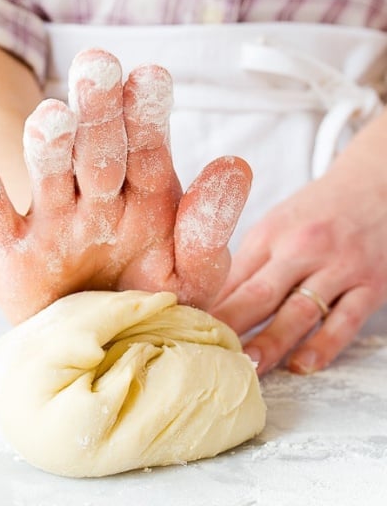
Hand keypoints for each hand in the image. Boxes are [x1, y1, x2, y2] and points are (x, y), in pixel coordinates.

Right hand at [0, 49, 251, 322]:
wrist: (97, 348)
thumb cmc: (151, 300)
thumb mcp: (193, 272)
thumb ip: (209, 226)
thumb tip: (237, 163)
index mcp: (146, 191)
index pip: (147, 144)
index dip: (147, 110)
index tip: (151, 76)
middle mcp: (98, 194)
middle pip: (97, 145)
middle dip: (98, 108)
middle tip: (97, 65)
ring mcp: (53, 219)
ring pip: (49, 172)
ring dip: (49, 144)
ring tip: (51, 118)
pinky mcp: (13, 250)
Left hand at [212, 110, 386, 374]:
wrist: (374, 188)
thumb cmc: (316, 213)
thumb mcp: (278, 225)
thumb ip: (251, 263)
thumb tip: (213, 304)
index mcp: (271, 233)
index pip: (233, 276)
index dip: (210, 306)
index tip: (187, 331)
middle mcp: (302, 248)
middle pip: (260, 293)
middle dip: (233, 326)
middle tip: (210, 355)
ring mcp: (338, 267)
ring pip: (300, 310)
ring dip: (272, 342)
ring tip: (248, 368)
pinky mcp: (370, 285)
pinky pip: (345, 321)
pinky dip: (323, 345)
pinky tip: (302, 365)